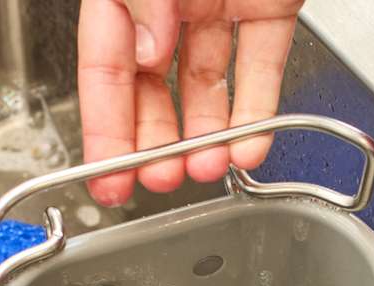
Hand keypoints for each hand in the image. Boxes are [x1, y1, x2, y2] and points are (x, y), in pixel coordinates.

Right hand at [77, 0, 303, 205]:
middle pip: (152, 82)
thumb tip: (145, 50)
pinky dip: (256, 110)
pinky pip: (260, 64)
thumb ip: (146, 1)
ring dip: (205, 135)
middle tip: (159, 180)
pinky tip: (247, 147)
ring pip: (205, 82)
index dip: (105, 126)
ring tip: (205, 169)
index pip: (105, 63)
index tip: (109, 177)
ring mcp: (219, 2)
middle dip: (156, 141)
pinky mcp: (269, 7)